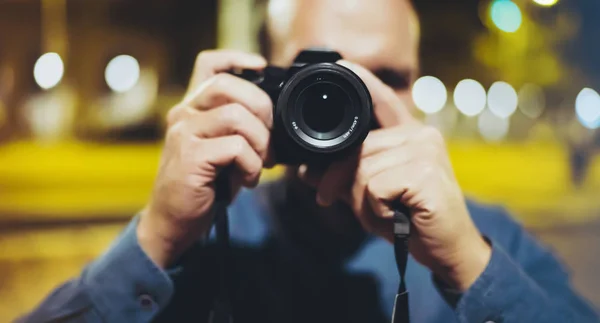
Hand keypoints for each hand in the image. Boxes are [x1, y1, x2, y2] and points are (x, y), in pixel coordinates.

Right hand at [137, 50, 272, 267]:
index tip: (261, 67)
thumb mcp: (222, 149)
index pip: (209, 65)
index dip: (237, 59)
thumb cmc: (203, 186)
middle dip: (261, 109)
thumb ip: (238, 128)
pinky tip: (245, 180)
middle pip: (228, 86)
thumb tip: (274, 118)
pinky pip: (236, 148)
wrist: (173, 222)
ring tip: (258, 165)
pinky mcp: (190, 156)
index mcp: (193, 108)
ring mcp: (184, 133)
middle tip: (269, 139)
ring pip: (236, 116)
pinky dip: (251, 165)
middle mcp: (183, 114)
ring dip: (260, 142)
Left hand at [299, 60, 490, 290]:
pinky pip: (374, 188)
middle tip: (359, 208)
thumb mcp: (370, 195)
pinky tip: (399, 216)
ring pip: (362, 170)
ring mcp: (425, 151)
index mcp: (410, 134)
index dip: (363, 82)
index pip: (383, 103)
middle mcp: (421, 135)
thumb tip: (307, 171)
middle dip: (341, 182)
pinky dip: (376, 210)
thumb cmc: (409, 218)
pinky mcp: (425, 174)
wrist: (447, 250)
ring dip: (364, 203)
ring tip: (389, 213)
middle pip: (357, 149)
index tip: (342, 66)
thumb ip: (344, 177)